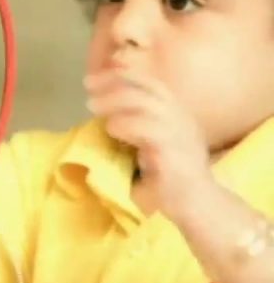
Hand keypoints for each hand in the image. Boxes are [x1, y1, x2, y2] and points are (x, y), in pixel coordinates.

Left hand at [85, 66, 216, 219]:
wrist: (196, 207)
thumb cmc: (167, 178)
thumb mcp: (148, 145)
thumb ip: (133, 126)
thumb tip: (100, 111)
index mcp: (177, 115)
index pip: (151, 84)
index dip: (122, 75)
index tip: (94, 78)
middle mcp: (182, 120)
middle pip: (148, 89)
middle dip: (114, 83)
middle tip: (87, 87)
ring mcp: (181, 136)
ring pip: (149, 104)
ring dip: (115, 100)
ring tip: (92, 107)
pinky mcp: (176, 155)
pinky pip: (151, 131)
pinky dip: (127, 125)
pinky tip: (111, 129)